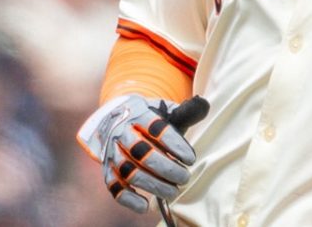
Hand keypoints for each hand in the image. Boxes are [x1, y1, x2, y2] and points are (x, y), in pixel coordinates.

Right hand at [77, 94, 197, 212]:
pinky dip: (128, 199)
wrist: (113, 119)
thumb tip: (204, 105)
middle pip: (142, 152)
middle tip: (184, 178)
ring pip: (129, 171)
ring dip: (153, 185)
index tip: (190, 159)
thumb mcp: (163, 111)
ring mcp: (111, 152)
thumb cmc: (147, 120)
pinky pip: (114, 186)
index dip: (175, 144)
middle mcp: (121, 132)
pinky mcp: (107, 169)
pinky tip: (145, 205)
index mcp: (137, 113)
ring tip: (173, 191)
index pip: (156, 128)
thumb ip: (185, 111)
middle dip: (166, 168)